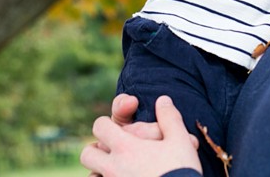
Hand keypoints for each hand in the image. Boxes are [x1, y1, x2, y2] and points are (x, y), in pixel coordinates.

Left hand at [80, 96, 201, 176]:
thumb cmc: (181, 171)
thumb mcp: (181, 141)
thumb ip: (169, 118)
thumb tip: (163, 100)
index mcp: (126, 148)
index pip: (100, 127)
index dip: (105, 124)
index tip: (116, 129)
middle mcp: (113, 168)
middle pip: (87, 154)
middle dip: (96, 150)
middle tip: (113, 151)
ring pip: (92, 176)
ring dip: (100, 170)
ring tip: (119, 170)